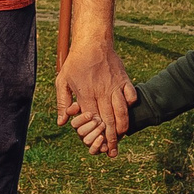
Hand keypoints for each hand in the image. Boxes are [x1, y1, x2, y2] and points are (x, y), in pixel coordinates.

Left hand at [57, 39, 132, 154]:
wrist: (93, 42)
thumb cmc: (75, 62)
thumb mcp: (62, 80)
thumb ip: (62, 102)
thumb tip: (61, 122)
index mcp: (86, 93)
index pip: (94, 120)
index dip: (97, 134)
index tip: (99, 145)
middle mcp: (102, 92)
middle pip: (109, 119)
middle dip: (112, 138)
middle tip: (113, 151)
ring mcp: (115, 86)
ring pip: (122, 111)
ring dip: (122, 126)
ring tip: (121, 136)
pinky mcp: (124, 80)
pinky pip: (131, 96)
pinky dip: (130, 106)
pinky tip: (126, 112)